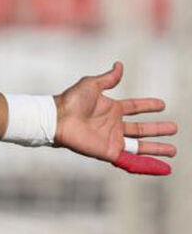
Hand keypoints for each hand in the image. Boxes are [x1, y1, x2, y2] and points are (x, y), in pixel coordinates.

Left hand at [54, 62, 176, 174]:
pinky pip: (132, 161)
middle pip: (141, 129)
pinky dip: (147, 166)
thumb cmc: (71, 101)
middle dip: (158, 129)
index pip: (134, 108)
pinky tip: (161, 168)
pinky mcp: (110, 152)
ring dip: (157, 148)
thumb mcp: (92, 85)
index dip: (148, 106)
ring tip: (173, 150)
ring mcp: (112, 139)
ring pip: (140, 146)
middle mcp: (113, 125)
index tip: (162, 105)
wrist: (58, 119)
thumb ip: (108, 78)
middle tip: (174, 128)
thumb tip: (119, 65)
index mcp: (111, 109)